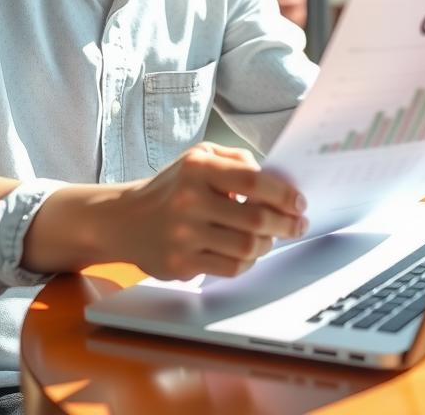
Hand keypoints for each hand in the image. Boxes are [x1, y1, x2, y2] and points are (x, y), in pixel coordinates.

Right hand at [116, 142, 307, 279]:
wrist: (125, 219)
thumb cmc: (173, 186)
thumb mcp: (199, 156)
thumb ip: (236, 160)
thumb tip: (275, 179)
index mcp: (197, 168)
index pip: (252, 181)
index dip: (283, 194)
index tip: (299, 202)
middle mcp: (189, 201)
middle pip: (255, 220)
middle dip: (285, 224)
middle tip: (297, 225)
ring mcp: (183, 235)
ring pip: (247, 248)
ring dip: (267, 244)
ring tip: (270, 237)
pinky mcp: (180, 264)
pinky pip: (230, 268)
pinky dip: (247, 261)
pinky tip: (247, 252)